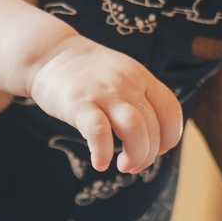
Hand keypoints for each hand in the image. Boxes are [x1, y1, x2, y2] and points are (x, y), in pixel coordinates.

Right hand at [29, 41, 183, 173]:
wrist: (50, 54)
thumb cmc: (88, 74)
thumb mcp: (123, 75)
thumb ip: (140, 99)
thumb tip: (155, 140)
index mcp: (142, 77)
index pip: (171, 110)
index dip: (170, 137)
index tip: (158, 150)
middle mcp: (127, 84)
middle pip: (153, 127)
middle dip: (148, 155)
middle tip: (133, 165)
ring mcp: (103, 93)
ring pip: (134, 129)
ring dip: (136, 155)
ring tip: (124, 167)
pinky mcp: (78, 104)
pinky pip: (98, 132)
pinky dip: (103, 153)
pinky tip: (99, 163)